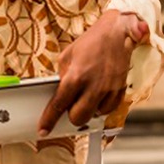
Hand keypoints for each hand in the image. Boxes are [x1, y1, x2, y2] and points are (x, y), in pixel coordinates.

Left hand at [37, 10, 149, 136]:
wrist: (117, 33)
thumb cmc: (90, 43)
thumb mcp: (66, 56)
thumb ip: (62, 77)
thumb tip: (58, 93)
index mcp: (75, 76)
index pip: (58, 104)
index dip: (49, 120)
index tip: (43, 130)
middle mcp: (93, 85)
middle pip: (78, 118)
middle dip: (71, 116)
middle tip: (70, 105)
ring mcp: (109, 89)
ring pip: (95, 116)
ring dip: (88, 110)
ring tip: (86, 95)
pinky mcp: (120, 90)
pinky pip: (109, 110)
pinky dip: (101, 107)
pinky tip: (97, 95)